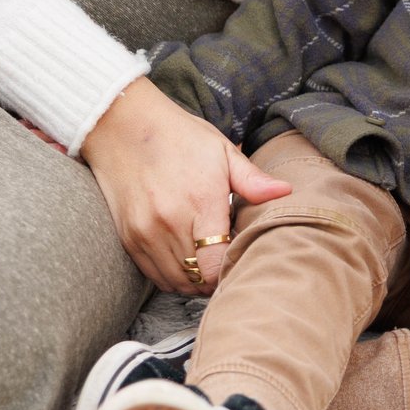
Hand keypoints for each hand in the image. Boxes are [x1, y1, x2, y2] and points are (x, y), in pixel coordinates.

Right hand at [82, 76, 291, 292]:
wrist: (124, 127)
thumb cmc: (180, 137)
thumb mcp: (221, 151)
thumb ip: (252, 179)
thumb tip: (285, 191)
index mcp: (201, 200)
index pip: (215, 263)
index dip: (230, 268)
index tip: (238, 257)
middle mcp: (170, 222)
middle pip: (198, 278)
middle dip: (215, 276)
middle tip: (225, 262)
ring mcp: (146, 233)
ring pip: (176, 282)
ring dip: (194, 281)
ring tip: (207, 264)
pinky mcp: (129, 238)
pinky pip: (155, 276)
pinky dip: (172, 276)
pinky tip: (185, 260)